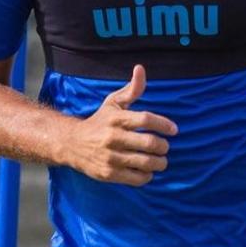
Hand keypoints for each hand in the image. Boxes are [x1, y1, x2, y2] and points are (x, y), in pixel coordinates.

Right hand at [64, 65, 177, 185]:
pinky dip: (147, 176)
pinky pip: (137, 178)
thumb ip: (131, 89)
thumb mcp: (113, 103)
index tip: (174, 130)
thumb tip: (140, 69)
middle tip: (164, 147)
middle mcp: (112, 137)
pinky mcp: (108, 173)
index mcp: (116, 118)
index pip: (146, 119)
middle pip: (149, 143)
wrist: (71, 143)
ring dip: (159, 163)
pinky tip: (147, 171)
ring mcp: (110, 157)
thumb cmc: (99, 121)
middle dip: (163, 146)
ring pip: (145, 162)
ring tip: (160, 160)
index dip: (164, 124)